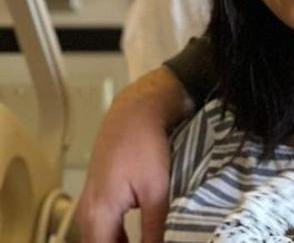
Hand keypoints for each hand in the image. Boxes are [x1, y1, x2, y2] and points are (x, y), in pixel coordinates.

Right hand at [75, 68, 192, 242]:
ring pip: (101, 237)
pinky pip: (105, 225)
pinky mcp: (100, 193)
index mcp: (98, 214)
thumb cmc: (144, 147)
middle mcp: (87, 211)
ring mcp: (91, 201)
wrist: (134, 113)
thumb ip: (155, 228)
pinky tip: (138, 239)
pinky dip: (118, 236)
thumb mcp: (157, 190)